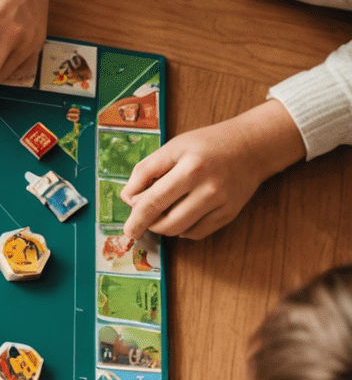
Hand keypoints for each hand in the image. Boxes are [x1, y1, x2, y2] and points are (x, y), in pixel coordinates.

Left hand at [121, 99, 305, 238]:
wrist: (252, 146)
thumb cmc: (207, 145)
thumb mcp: (173, 147)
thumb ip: (146, 171)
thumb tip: (128, 199)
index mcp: (191, 167)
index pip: (153, 201)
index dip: (135, 218)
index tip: (128, 227)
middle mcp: (208, 188)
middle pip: (166, 222)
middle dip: (146, 226)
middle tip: (139, 223)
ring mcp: (222, 203)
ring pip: (179, 231)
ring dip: (163, 227)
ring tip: (162, 212)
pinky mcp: (229, 214)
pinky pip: (195, 233)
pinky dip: (182, 229)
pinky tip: (182, 213)